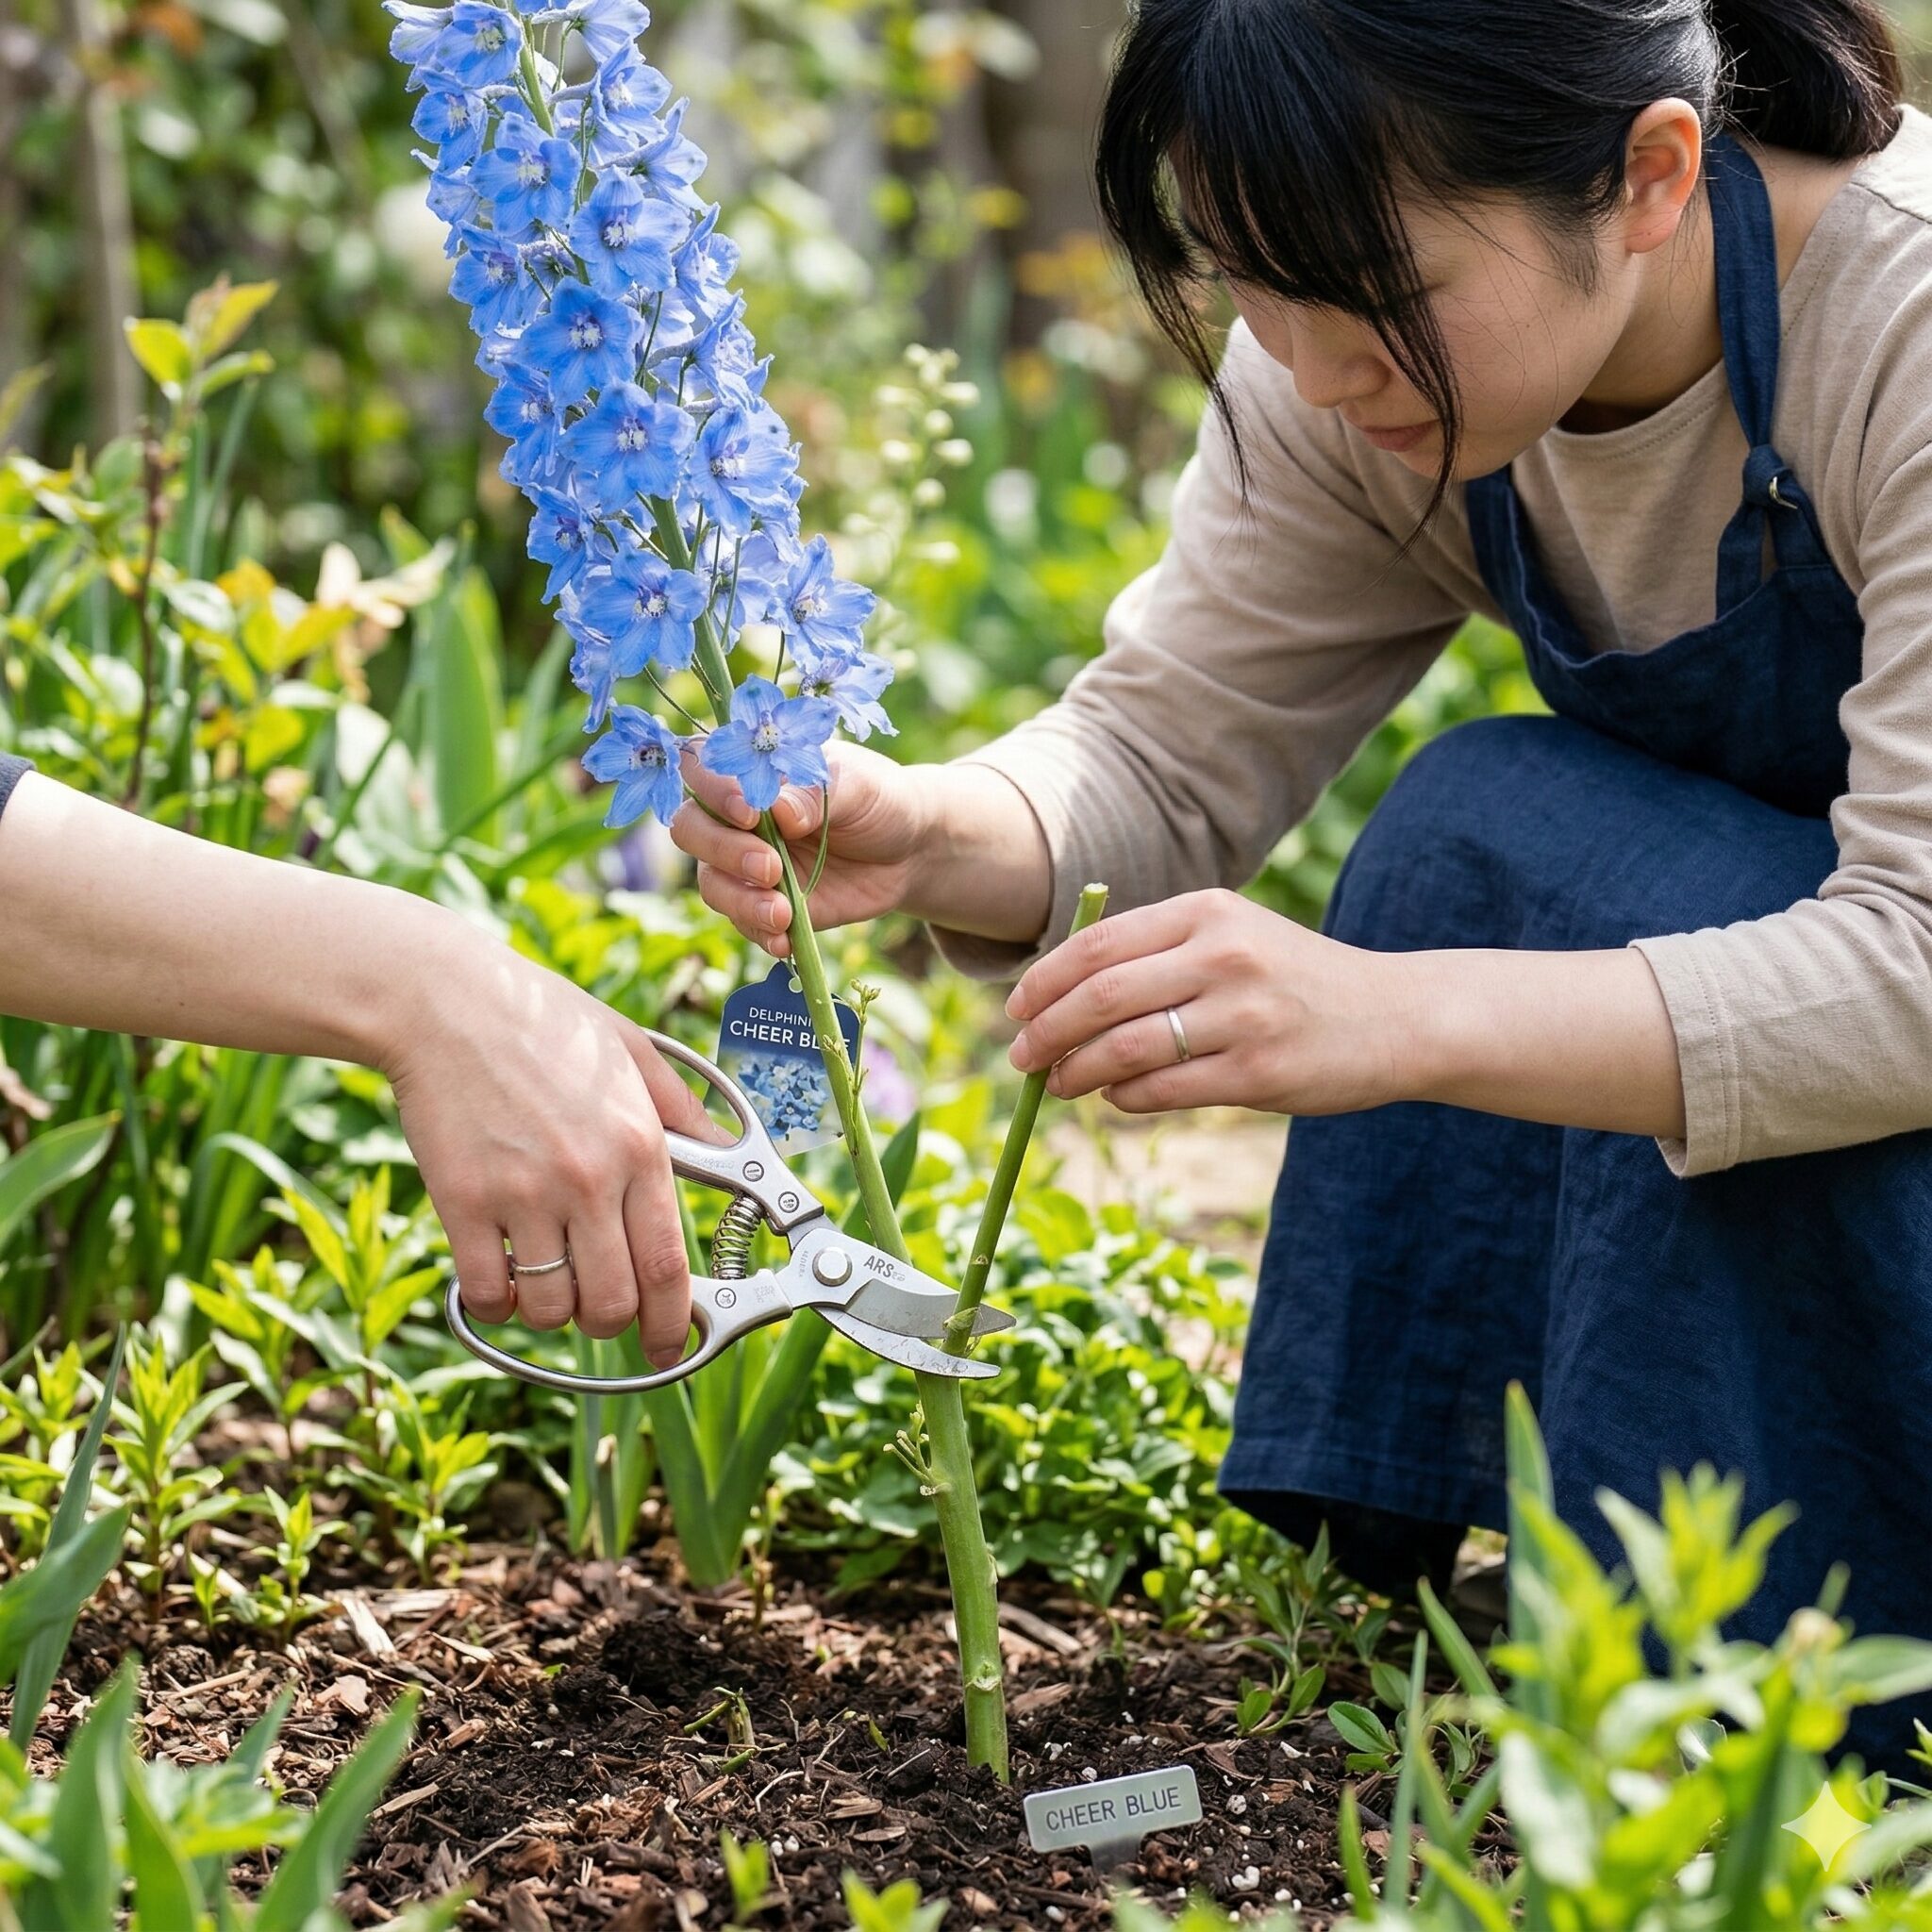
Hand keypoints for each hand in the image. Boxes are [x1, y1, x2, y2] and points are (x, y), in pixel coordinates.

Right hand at [383, 925, 722, 1364]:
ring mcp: (524, 1194)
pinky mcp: (462, 1202)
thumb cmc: (542, 1019)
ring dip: (551, 1314)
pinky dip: (496, 1303)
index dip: (675, 1323)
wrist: (445, 1002)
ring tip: (545, 1281)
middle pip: (613, 1302)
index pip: (669, 1264)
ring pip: (550, 1307)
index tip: (673, 1346)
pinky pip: (487, 1291)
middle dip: (613, 1325)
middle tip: (601, 1312)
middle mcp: (590, 1178)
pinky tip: (498, 1280)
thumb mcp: (631, 1053)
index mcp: (641, 1145)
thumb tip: (728, 1147)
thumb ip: (682, 1109)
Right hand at [670, 740, 927, 957]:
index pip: (703, 767)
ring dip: (740, 901)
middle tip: (769, 867)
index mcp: (754, 771)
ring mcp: (745, 863)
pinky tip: (784, 939)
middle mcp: (737, 816)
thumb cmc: (877, 800)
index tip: (750, 812)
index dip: (714, 790)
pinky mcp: (764, 903)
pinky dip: (758, 932)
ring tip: (783, 913)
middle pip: (690, 829)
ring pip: (711, 883)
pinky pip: (743, 922)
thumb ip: (815, 794)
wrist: (908, 851)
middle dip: (722, 851)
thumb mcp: (857, 786)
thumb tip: (777, 809)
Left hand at [1004, 889, 1418, 1116]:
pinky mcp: (1258, 1072)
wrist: (1394, 1017)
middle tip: (1020, 1058)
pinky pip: (1162, 1089)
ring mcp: (1242, 1015)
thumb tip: (1057, 996)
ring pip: (1123, 1048)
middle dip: (1045, 1032)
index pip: (1097, 945)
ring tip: (1058, 1083)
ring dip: (1075, 1072)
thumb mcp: (1232, 937)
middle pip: (1099, 996)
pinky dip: (1125, 1097)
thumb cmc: (1292, 980)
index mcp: (1208, 911)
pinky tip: (1116, 1096)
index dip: (1042, 982)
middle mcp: (1223, 956)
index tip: (1015, 1010)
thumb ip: (1156, 951)